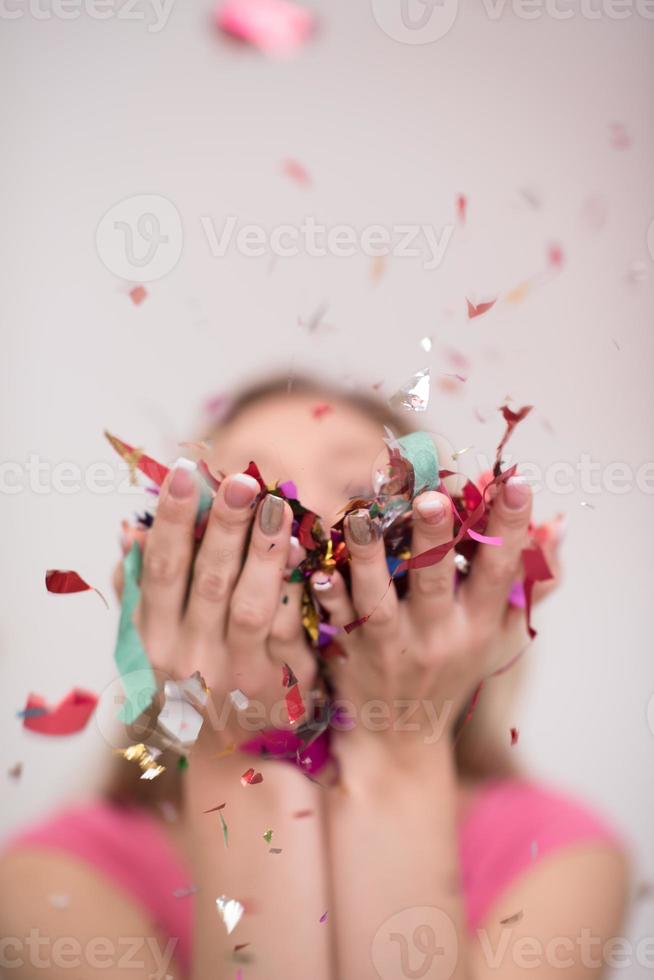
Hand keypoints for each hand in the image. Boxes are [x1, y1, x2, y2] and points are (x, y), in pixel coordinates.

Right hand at [115, 464, 315, 747]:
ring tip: (276, 504)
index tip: (184, 473)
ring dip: (263, 551)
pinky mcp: (279, 683)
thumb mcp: (151, 642)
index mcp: (153, 640)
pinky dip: (295, 588)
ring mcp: (235, 673)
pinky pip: (289, 628)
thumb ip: (138, 589)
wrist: (229, 751)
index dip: (173, 520)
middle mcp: (189, 658)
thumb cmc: (188, 681)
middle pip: (207, 581)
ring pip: (250, 605)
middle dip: (224, 527)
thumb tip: (128, 530)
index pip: (161, 570)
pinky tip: (306, 550)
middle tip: (240, 480)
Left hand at [311, 477, 558, 756]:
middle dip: (434, 537)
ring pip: (378, 600)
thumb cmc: (453, 671)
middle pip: (435, 581)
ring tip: (361, 518)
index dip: (509, 527)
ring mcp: (391, 646)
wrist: (402, 735)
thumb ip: (529, 582)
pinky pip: (337, 621)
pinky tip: (318, 569)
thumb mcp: (499, 633)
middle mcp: (437, 635)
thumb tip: (556, 526)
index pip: (500, 570)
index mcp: (477, 624)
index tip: (515, 482)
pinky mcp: (351, 653)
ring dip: (369, 558)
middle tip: (431, 497)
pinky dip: (328, 596)